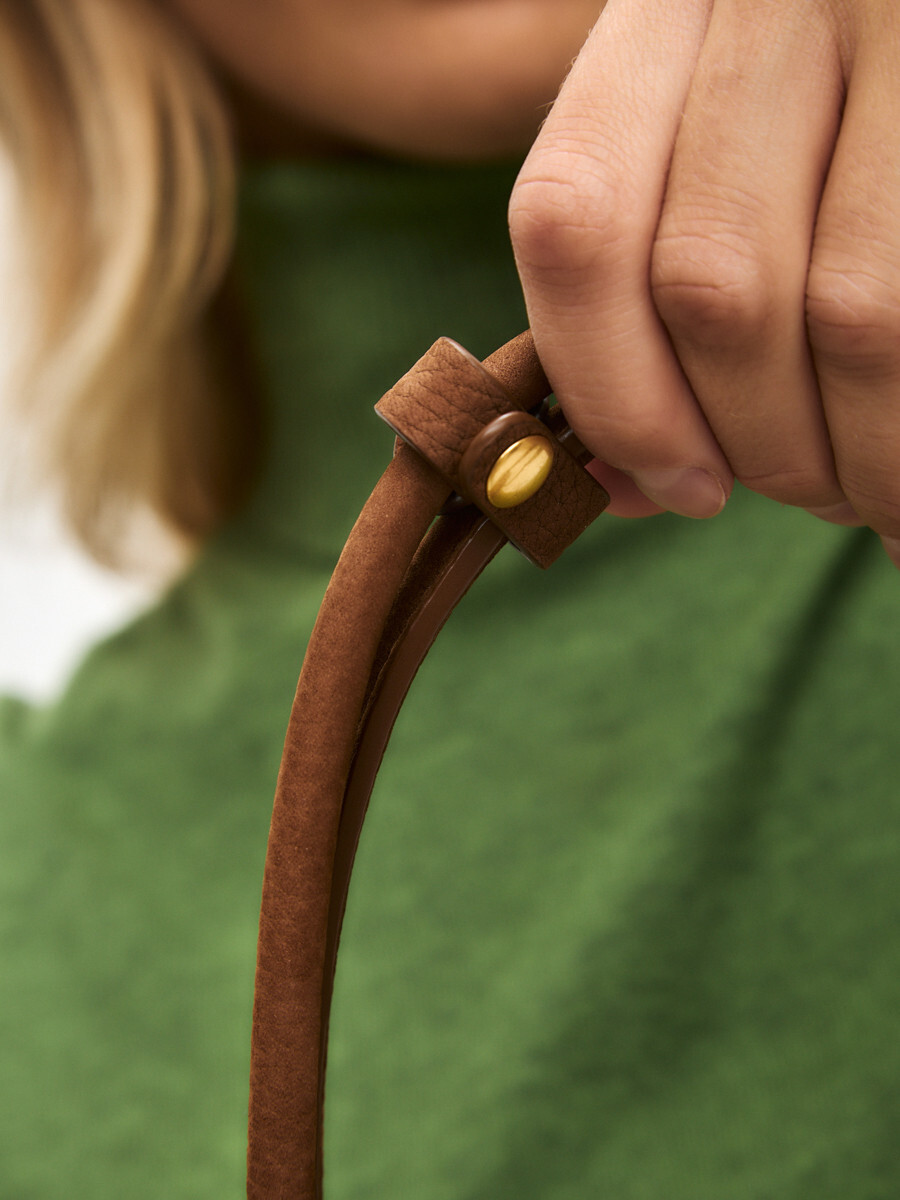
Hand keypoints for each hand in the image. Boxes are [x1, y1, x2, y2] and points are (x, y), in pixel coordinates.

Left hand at [510, 0, 899, 567]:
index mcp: (670, 7)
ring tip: (873, 489)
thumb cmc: (845, 123)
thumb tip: (628, 488)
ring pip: (847, 313)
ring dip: (856, 453)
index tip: (674, 486)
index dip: (611, 391)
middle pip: (711, 288)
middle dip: (755, 442)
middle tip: (801, 491)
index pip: (576, 223)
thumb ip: (658, 296)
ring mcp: (897, 19)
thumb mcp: (733, 156)